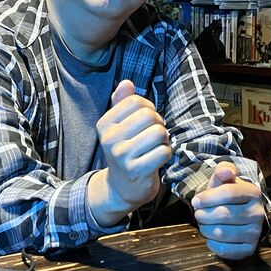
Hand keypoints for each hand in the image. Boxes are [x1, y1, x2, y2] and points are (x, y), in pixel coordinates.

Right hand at [88, 80, 171, 225]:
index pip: (135, 101)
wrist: (122, 186)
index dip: (148, 108)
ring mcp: (122, 156)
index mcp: (104, 124)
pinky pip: (163, 152)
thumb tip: (126, 83)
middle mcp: (110, 139)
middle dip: (159, 123)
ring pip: (159, 133)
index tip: (146, 121)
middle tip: (154, 135)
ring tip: (156, 146)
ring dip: (164, 140)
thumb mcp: (119, 126)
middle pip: (149, 116)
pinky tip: (157, 158)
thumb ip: (122, 103)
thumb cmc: (125, 150)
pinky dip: (166, 153)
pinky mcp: (136, 171)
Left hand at [191, 162, 265, 260]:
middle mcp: (258, 213)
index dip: (208, 197)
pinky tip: (211, 237)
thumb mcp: (223, 180)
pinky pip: (225, 250)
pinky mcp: (249, 249)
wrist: (237, 213)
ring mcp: (255, 233)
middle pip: (223, 214)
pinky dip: (212, 244)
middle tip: (198, 214)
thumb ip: (223, 171)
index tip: (195, 201)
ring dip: (206, 229)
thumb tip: (226, 171)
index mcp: (253, 192)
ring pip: (222, 233)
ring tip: (204, 224)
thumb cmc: (225, 195)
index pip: (229, 193)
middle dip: (204, 214)